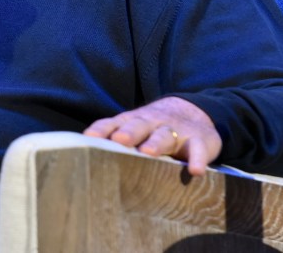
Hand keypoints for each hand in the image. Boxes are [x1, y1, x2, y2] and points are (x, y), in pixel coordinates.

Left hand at [83, 96, 221, 175]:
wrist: (195, 111)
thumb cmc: (154, 127)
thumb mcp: (135, 128)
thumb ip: (114, 137)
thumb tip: (82, 153)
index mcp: (133, 121)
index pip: (114, 123)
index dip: (102, 129)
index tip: (89, 137)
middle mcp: (152, 123)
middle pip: (139, 125)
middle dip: (128, 132)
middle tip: (119, 140)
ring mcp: (177, 131)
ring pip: (165, 135)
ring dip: (156, 142)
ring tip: (149, 151)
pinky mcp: (200, 141)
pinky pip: (199, 150)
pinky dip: (198, 159)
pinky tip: (196, 171)